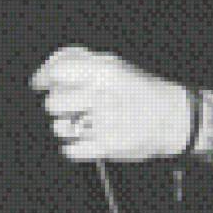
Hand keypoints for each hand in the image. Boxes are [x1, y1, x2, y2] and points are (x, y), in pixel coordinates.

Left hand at [30, 46, 191, 161]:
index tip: (40, 82)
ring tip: (83, 120)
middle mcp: (102, 96)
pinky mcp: (107, 148)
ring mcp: (104, 124)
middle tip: (72, 104)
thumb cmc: (140, 88)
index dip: (44, 77)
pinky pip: (70, 150)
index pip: (57, 72)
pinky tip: (88, 136)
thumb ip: (80, 62)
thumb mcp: (113, 64)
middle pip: (53, 102)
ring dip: (66, 125)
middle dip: (59, 104)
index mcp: (104, 71)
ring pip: (59, 127)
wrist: (172, 117)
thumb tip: (48, 70)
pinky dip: (74, 145)